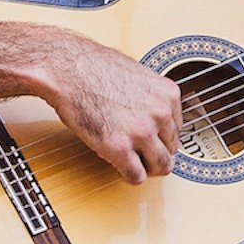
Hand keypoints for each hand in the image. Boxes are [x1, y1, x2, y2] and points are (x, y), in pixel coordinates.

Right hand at [28, 30, 182, 183]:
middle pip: (172, 149)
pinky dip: (129, 175)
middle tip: (139, 153)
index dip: (160, 135)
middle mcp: (160, 113)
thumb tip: (153, 113)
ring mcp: (142, 132)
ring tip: (131, 161)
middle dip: (155, 152)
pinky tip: (118, 164)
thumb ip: (151, 96)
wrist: (66, 69)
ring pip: (162, 166)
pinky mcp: (120, 148)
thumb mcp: (137, 74)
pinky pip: (137, 176)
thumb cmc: (92, 66)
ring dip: (146, 167)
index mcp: (167, 94)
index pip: (177, 128)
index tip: (148, 137)